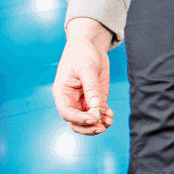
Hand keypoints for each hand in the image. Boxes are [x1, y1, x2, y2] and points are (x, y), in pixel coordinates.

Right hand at [54, 17, 114, 134]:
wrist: (90, 46)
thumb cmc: (82, 53)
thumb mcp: (86, 68)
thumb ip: (91, 87)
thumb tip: (96, 105)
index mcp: (62, 92)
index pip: (67, 113)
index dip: (79, 119)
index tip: (93, 119)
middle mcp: (71, 100)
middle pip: (76, 122)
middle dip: (89, 127)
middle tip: (102, 127)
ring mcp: (83, 101)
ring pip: (88, 121)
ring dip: (99, 124)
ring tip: (110, 120)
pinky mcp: (95, 99)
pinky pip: (99, 113)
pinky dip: (105, 116)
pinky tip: (111, 114)